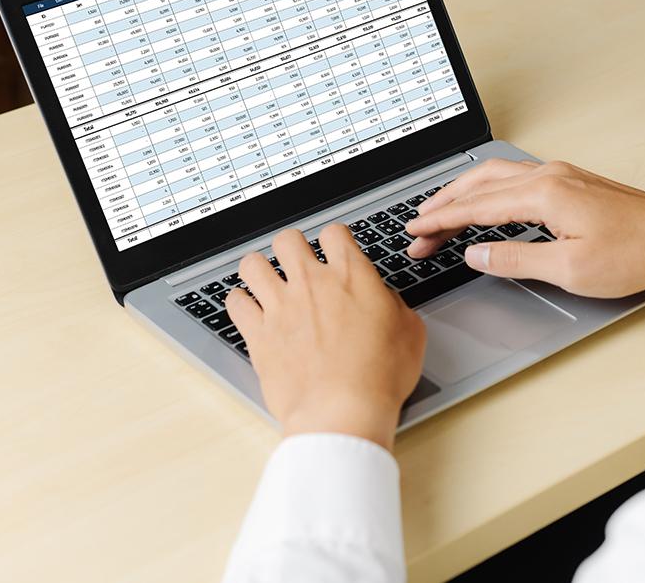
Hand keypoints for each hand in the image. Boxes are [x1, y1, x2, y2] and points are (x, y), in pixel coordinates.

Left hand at [227, 224, 425, 451]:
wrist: (343, 412)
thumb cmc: (379, 377)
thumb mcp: (409, 332)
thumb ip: (392, 303)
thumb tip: (382, 297)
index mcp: (351, 277)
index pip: (334, 233)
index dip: (334, 239)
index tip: (335, 249)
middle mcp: (312, 284)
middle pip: (288, 239)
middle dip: (292, 246)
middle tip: (297, 261)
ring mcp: (281, 307)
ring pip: (253, 264)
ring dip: (260, 269)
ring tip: (267, 281)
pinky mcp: (258, 334)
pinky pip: (235, 302)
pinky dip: (240, 302)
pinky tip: (250, 309)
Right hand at [406, 159, 644, 299]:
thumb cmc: (636, 254)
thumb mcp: (568, 268)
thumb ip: (515, 259)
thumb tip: (476, 255)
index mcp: (545, 193)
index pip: (476, 206)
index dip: (441, 221)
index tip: (414, 232)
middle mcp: (550, 175)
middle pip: (480, 184)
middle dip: (443, 205)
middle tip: (418, 229)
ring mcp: (562, 175)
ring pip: (496, 175)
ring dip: (464, 193)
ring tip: (439, 212)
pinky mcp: (573, 181)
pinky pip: (515, 177)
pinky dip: (488, 188)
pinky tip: (485, 200)